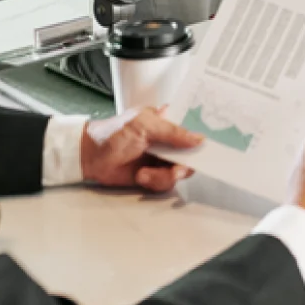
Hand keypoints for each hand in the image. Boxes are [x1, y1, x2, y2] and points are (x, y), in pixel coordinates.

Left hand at [80, 107, 202, 191]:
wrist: (91, 156)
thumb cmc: (115, 132)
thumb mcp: (145, 125)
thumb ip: (173, 132)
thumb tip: (199, 139)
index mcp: (169, 121)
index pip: (194, 125)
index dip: (205, 135)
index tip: (214, 146)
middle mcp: (169, 140)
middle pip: (192, 153)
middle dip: (186, 163)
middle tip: (178, 168)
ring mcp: (162, 158)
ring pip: (180, 171)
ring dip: (164, 175)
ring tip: (145, 173)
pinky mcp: (154, 175)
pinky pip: (166, 183)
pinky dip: (154, 182)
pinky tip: (140, 176)